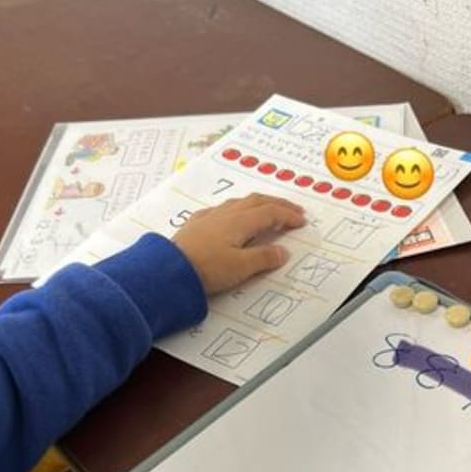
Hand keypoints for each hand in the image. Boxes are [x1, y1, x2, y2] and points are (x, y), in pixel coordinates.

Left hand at [172, 193, 305, 295]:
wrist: (169, 270)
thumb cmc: (206, 268)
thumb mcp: (241, 267)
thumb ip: (264, 258)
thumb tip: (282, 252)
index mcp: (241, 222)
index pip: (271, 213)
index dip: (288, 215)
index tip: (301, 221)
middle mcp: (226, 214)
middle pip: (257, 201)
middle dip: (277, 204)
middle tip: (293, 209)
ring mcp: (210, 217)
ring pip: (239, 202)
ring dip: (257, 203)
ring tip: (266, 209)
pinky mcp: (196, 224)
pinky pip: (221, 209)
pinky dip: (235, 209)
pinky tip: (231, 216)